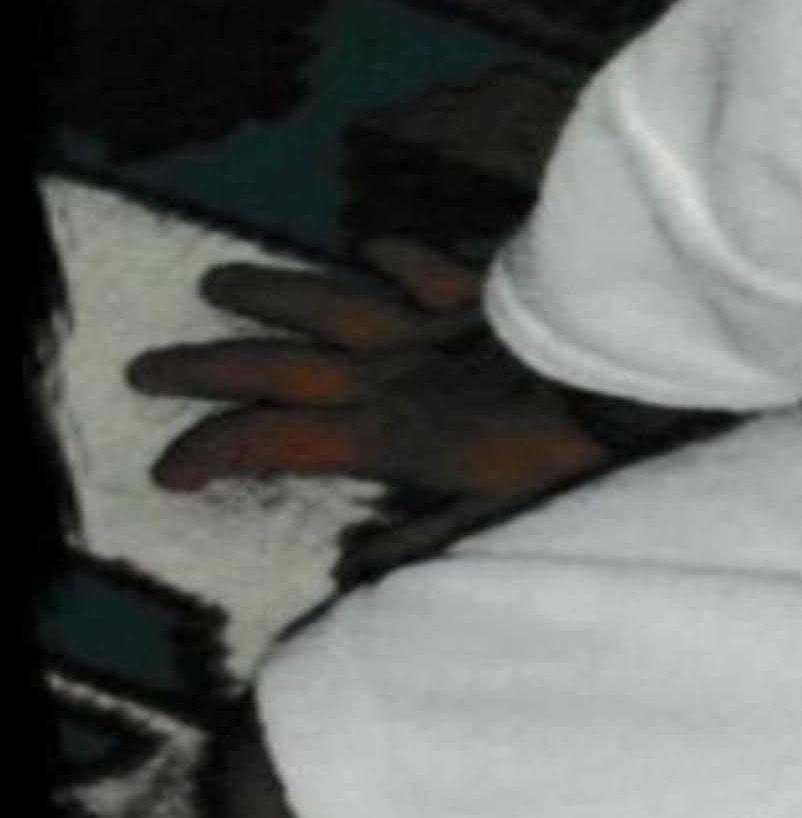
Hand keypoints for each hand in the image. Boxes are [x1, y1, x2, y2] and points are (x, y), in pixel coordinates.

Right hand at [127, 238, 611, 517]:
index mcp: (393, 432)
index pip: (275, 442)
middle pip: (279, 365)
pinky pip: (429, 264)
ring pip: (332, 300)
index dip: (213, 453)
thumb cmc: (582, 452)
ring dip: (272, 293)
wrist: (644, 364)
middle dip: (207, 369)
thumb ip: (424, 544)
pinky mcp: (486, 289)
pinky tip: (371, 241)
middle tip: (141, 367)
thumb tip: (344, 576)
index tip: (164, 471)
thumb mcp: (504, 519)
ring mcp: (437, 322)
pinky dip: (395, 254)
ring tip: (215, 281)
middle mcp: (396, 371)